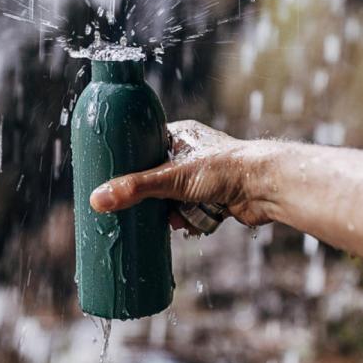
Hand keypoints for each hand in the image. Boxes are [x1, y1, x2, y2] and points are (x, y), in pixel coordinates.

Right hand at [89, 120, 275, 230]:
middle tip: (134, 209)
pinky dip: (189, 220)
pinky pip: (192, 210)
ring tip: (169, 220)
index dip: (131, 163)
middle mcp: (193, 153)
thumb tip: (97, 199)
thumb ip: (134, 189)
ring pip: (174, 197)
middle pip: (157, 176)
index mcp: (181, 136)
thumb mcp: (171, 179)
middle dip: (150, 196)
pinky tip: (186, 226)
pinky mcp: (217, 197)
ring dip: (170, 211)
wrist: (265, 187)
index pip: (145, 145)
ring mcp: (206, 176)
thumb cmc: (223, 169)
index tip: (114, 178)